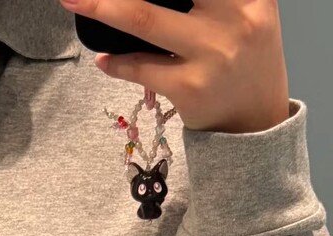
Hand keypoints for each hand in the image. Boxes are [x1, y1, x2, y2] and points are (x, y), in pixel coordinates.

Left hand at [63, 0, 290, 132]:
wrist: (257, 126)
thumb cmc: (246, 62)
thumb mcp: (246, 17)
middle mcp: (234, 20)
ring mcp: (211, 55)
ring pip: (144, 19)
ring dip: (102, 7)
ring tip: (75, 0)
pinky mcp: (189, 88)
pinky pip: (140, 68)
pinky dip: (116, 63)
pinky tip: (104, 60)